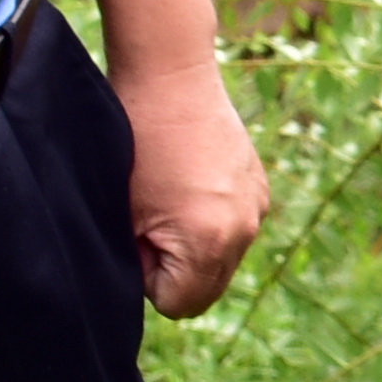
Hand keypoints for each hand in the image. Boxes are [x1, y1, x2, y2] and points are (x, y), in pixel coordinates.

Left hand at [115, 56, 273, 320]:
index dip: (147, 279)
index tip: (136, 237)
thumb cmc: (134, 143)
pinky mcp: (259, 188)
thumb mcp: (122, 214)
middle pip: (208, 291)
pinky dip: (212, 221)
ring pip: (222, 261)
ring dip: (195, 246)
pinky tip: (189, 184)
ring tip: (169, 199)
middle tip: (149, 224)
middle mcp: (245, 229)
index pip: (178, 304)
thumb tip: (149, 285)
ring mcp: (257, 207)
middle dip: (176, 271)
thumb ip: (137, 264)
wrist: (170, 77)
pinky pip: (235, 229)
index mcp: (210, 241)